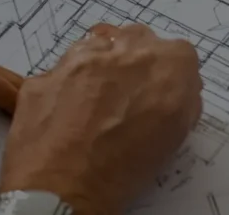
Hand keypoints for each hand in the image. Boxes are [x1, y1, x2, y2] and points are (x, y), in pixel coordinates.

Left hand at [0, 23, 202, 213]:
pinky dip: (67, 85)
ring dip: (101, 65)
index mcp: (167, 65)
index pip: (179, 54)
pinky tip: (67, 113)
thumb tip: (179, 89)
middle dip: (136, 62)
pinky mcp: (46, 73)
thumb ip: (183, 101)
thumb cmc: (125, 171)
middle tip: (129, 96)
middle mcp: (126, 49)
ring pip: (97, 45)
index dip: (170, 76)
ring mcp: (80, 57)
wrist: (62, 189)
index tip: (162, 94)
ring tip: (96, 102)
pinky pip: (61, 70)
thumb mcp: (174, 138)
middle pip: (138, 40)